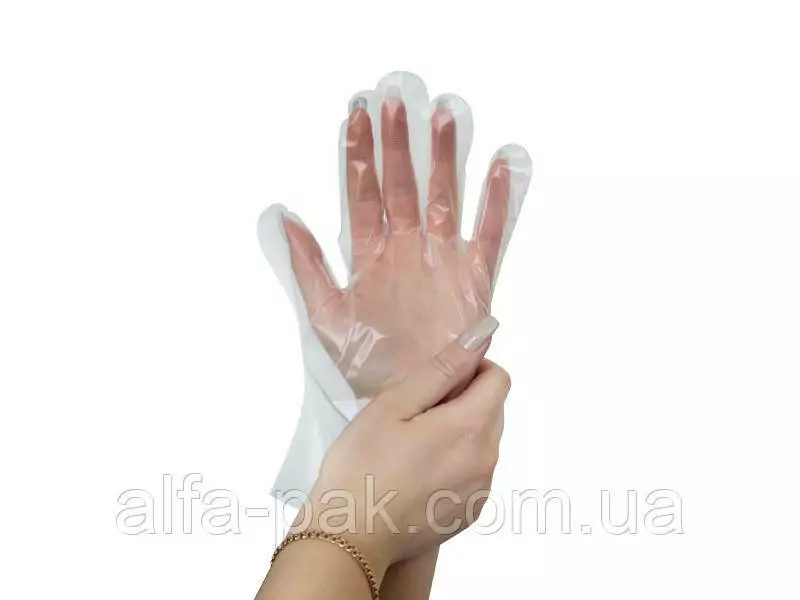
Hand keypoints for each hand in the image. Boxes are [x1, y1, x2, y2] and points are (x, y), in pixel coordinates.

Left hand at [275, 78, 530, 400]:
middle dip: (398, 144)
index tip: (355, 114)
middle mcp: (407, 247)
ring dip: (445, 160)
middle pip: (403, 184)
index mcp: (370, 252)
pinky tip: (500, 170)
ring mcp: (441, 259)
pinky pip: (488, 236)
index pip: (362, 192)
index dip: (358, 154)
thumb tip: (285, 216)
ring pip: (444, 198)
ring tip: (445, 118)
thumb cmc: (366, 361)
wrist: (406, 398)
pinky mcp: (473, 279)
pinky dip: (495, 205)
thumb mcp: (325, 315)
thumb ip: (308, 265)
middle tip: (397, 100)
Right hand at [293, 316, 509, 572]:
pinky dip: (456, 462)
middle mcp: (487, 459)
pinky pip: (475, 471)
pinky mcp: (472, 511)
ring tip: (413, 445)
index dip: (472, 369)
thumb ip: (442, 370)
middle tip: (416, 413)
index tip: (438, 380)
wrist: (351, 538)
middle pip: (493, 409)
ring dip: (461, 431)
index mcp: (470, 428)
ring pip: (485, 440)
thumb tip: (480, 338)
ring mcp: (482, 489)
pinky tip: (418, 472)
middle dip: (464, 400)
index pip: (498, 379)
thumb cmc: (362, 467)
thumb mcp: (394, 405)